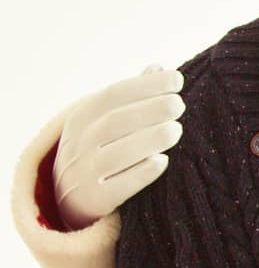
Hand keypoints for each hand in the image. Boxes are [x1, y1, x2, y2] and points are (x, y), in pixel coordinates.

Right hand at [54, 66, 185, 228]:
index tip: (177, 80)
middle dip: (149, 110)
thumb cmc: (101, 149)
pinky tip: (163, 162)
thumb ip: (132, 98)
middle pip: (114, 122)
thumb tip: (158, 67)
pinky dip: (140, 175)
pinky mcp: (94, 200)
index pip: (113, 95)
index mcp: (83, 117)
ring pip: (115, 154)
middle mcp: (78, 143)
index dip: (145, 86)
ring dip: (148, 140)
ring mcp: (83, 173)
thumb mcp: (105, 121)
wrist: (70, 196)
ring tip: (177, 130)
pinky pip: (117, 188)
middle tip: (179, 104)